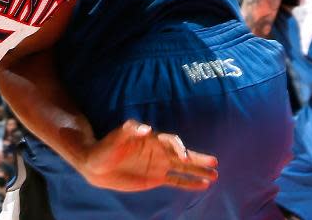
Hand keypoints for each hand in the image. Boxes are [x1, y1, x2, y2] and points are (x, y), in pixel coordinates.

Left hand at [79, 120, 217, 191]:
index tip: (183, 158)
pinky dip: (190, 183)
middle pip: (182, 153)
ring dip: (198, 170)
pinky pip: (176, 181)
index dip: (179, 148)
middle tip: (214, 162)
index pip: (170, 141)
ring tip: (215, 174)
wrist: (96, 164)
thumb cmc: (105, 148)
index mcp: (151, 139)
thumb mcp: (115, 137)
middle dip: (197, 158)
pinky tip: (203, 185)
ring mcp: (158, 164)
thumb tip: (146, 127)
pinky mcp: (156, 177)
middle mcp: (158, 151)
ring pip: (183, 168)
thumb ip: (129, 130)